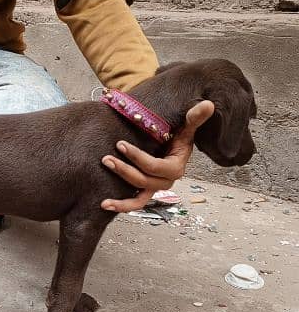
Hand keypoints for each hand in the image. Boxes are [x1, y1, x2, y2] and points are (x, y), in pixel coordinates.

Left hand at [100, 100, 214, 211]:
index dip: (137, 157)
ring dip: (121, 200)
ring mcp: (154, 188)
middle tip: (106, 159)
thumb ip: (194, 117)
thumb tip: (208, 104)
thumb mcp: (186, 126)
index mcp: (176, 168)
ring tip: (104, 200)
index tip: (120, 144)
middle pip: (144, 181)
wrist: (171, 144)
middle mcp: (165, 181)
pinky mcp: (145, 191)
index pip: (155, 166)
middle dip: (124, 171)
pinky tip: (105, 205)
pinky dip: (121, 206)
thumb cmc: (178, 135)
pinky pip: (135, 203)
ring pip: (139, 199)